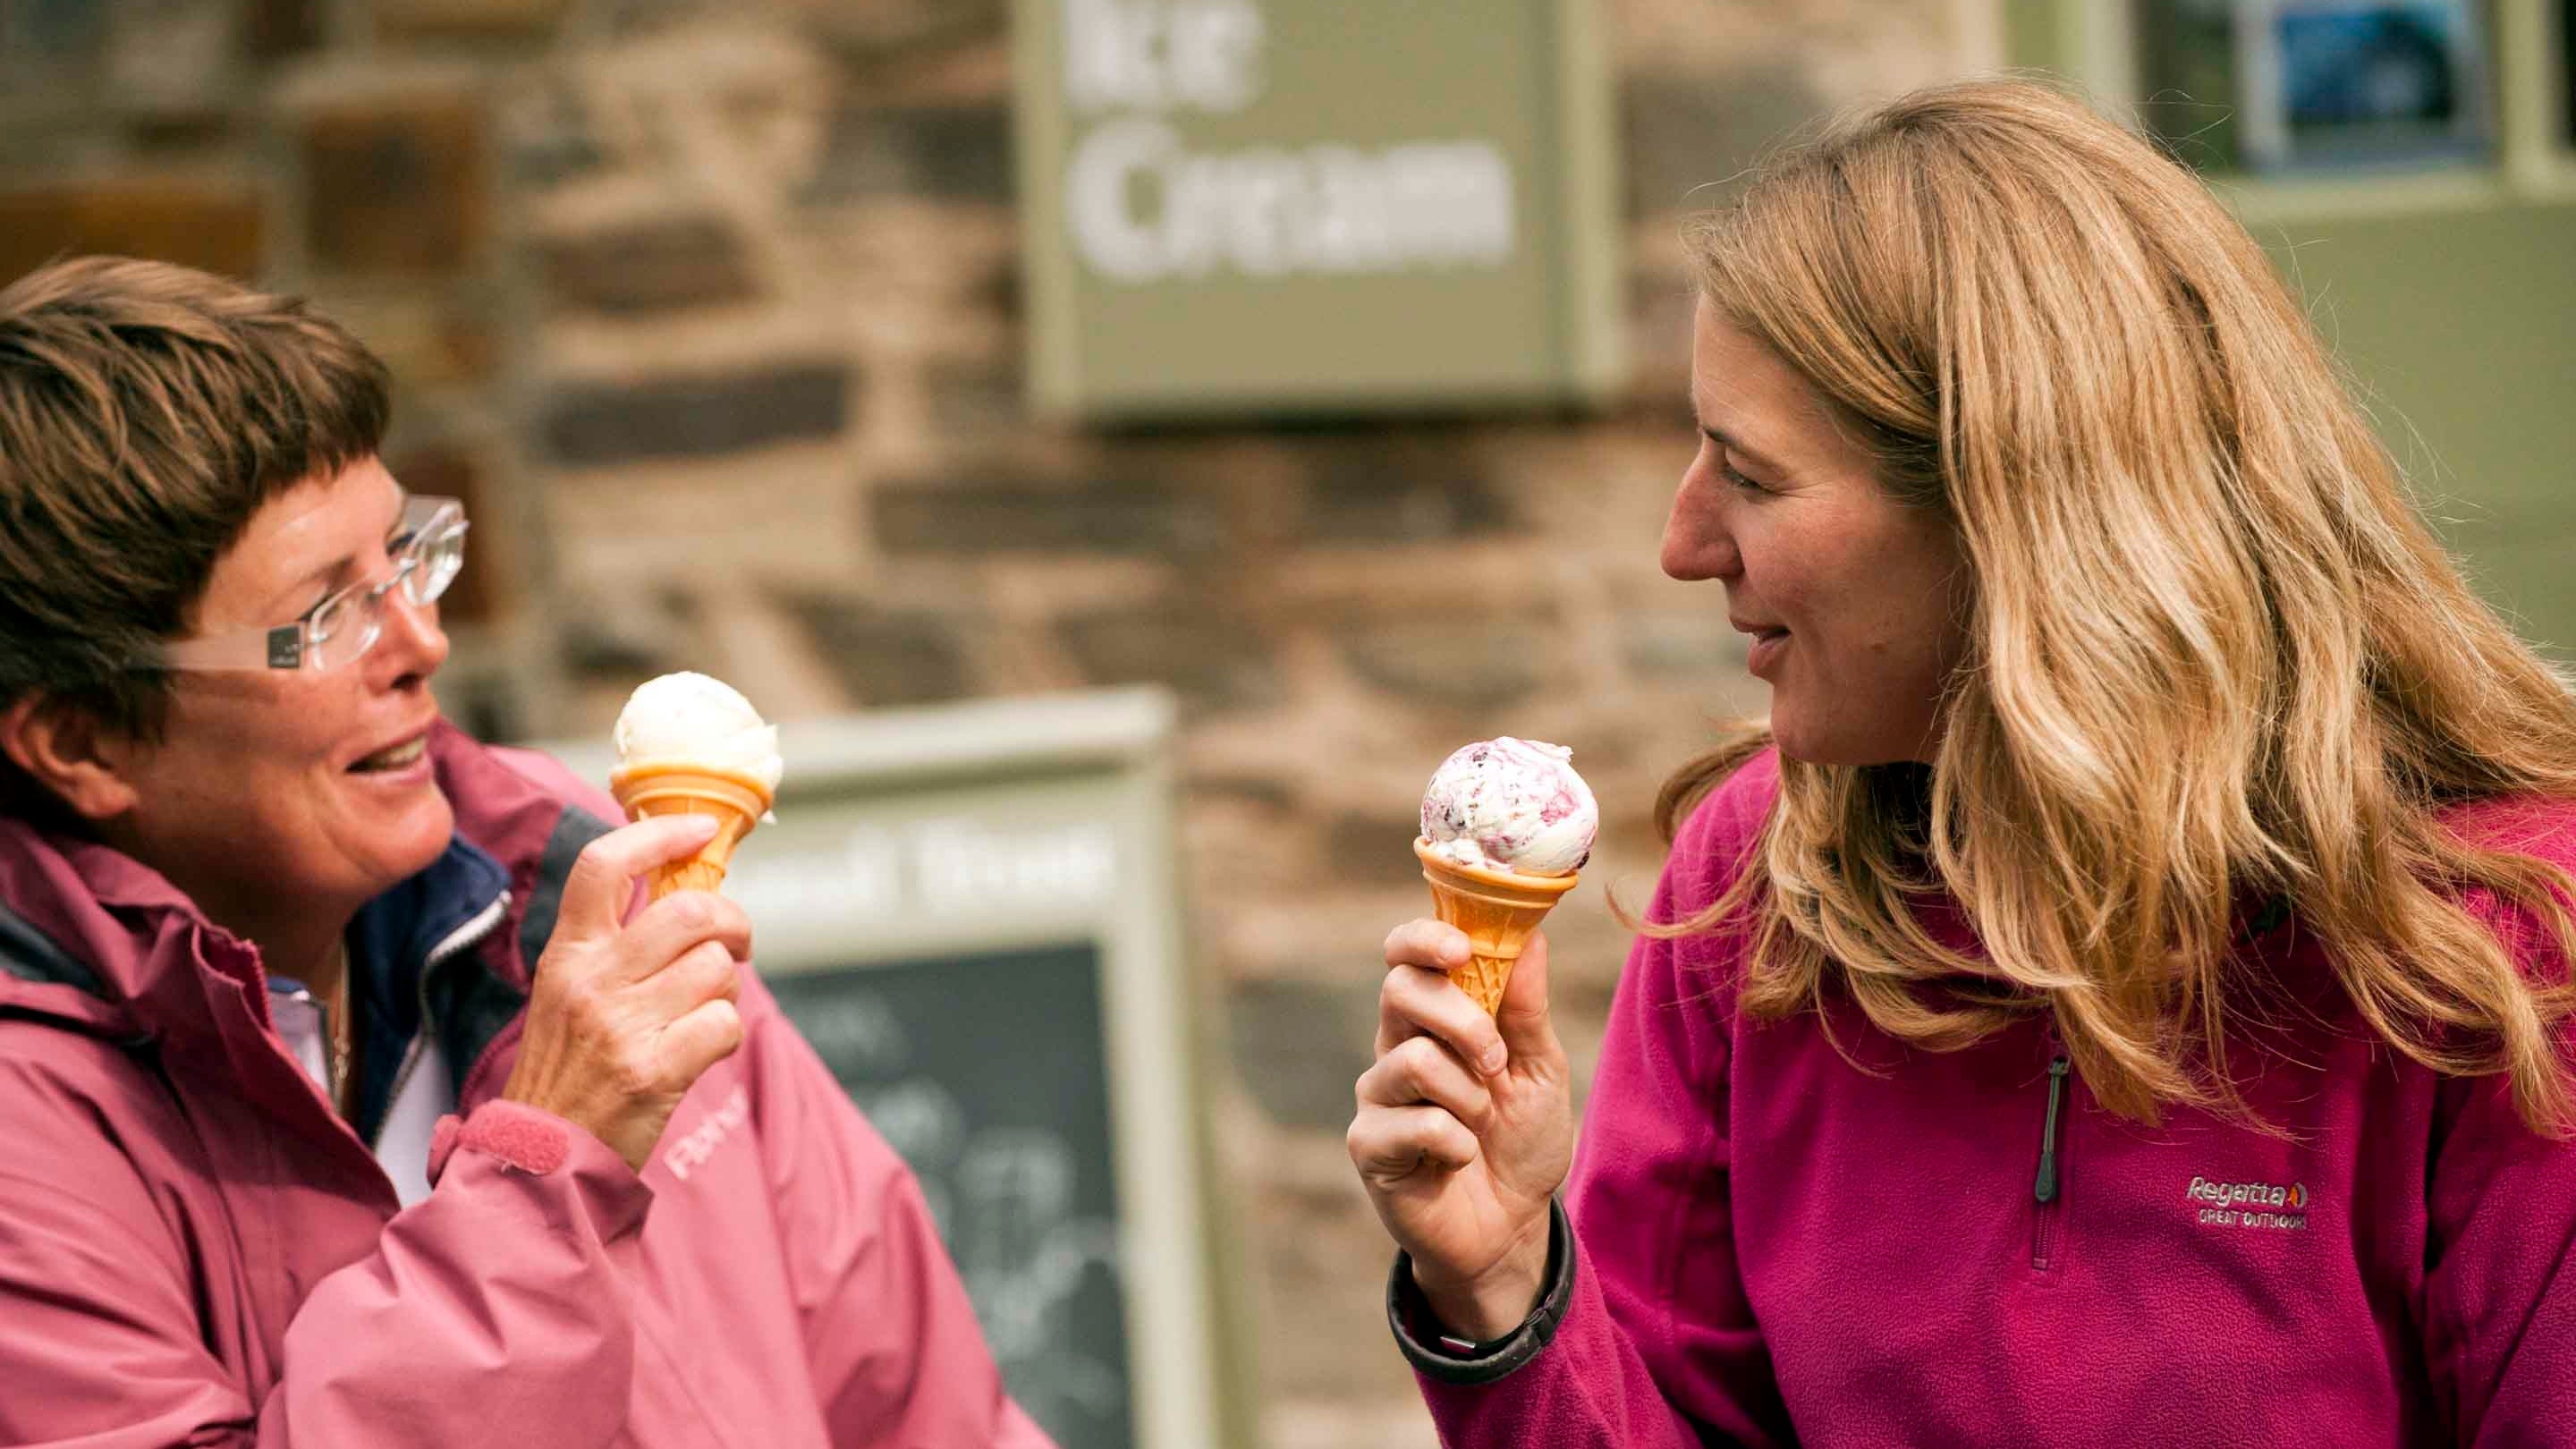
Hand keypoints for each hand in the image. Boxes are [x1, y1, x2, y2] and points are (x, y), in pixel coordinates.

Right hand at [501, 814, 750, 1171]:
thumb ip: (617, 947)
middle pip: (689, 910)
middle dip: (732, 921)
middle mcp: (591, 980)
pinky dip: (726, 1034)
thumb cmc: (568, 1071)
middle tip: (736, 942)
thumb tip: (692, 900)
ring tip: (701, 1010)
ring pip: (717, 968)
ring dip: (726, 989)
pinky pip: (725, 1024)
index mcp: (567, 954)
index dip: (659, 835)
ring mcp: (622, 1025)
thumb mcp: (569, 993)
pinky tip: (700, 1049)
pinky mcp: (654, 1070)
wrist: (541, 1158)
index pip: (603, 864)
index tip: (700, 829)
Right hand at [1347, 920, 1574, 1340]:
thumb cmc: (1521, 1141)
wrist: (1511, 1227)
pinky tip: (1461, 1158)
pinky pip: (1415, 1124)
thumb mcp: (1540, 1069)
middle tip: (1497, 1061)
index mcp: (1433, 1017)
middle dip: (1462, 1019)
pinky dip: (1456, 1142)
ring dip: (1469, 1094)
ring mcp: (1378, 1096)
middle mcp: (1395, 1046)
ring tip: (1483, 1122)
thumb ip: (1527, 1008)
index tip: (1462, 950)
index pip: (1405, 954)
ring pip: (1414, 1060)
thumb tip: (1532, 936)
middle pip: (1401, 991)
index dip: (1424, 938)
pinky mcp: (1370, 1146)